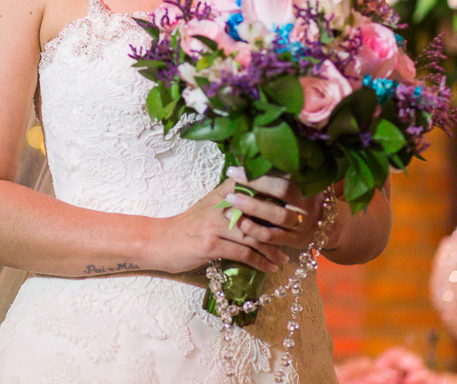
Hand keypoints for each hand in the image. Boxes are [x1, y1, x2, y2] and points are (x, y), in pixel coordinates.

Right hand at [148, 177, 291, 275]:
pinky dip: (260, 262)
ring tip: (284, 258)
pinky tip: (269, 268)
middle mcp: (219, 205)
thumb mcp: (209, 207)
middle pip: (259, 213)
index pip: (255, 189)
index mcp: (221, 193)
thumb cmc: (187, 227)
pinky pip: (243, 253)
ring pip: (254, 236)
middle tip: (296, 238)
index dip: (277, 196)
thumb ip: (232, 203)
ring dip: (273, 249)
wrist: (160, 242)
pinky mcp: (211, 244)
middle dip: (280, 227)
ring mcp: (214, 224)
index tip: (296, 207)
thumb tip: (262, 206)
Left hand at [222, 167, 327, 250]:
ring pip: (277, 215)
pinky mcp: (294, 240)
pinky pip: (271, 236)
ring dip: (251, 207)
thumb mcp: (303, 182)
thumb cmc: (307, 198)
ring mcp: (303, 223)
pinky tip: (239, 221)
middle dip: (255, 181)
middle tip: (231, 173)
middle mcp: (308, 203)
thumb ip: (284, 172)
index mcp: (310, 183)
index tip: (243, 158)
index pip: (287, 170)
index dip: (265, 164)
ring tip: (229, 198)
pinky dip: (253, 229)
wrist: (332, 227)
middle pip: (283, 190)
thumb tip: (252, 156)